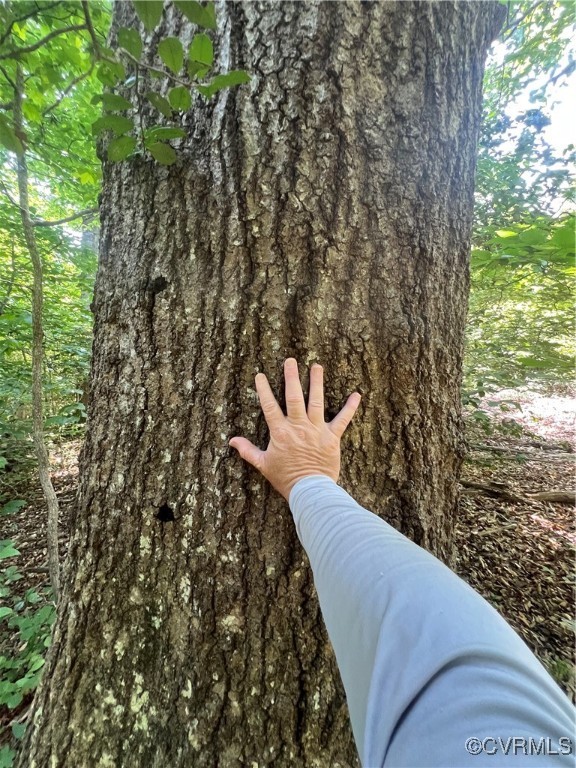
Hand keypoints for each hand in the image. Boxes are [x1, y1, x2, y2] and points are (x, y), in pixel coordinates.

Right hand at [229, 358, 361, 499]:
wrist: (309, 490)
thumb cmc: (286, 479)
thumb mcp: (263, 465)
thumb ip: (248, 451)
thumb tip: (232, 441)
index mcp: (280, 432)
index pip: (269, 406)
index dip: (264, 389)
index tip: (260, 375)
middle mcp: (298, 427)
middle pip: (294, 397)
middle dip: (291, 377)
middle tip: (291, 360)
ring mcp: (316, 430)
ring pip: (316, 401)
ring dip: (316, 383)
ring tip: (317, 366)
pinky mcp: (332, 437)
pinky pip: (343, 419)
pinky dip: (350, 407)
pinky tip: (356, 395)